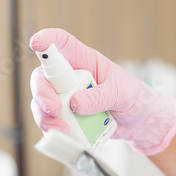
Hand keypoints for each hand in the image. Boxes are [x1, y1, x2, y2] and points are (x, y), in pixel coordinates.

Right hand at [29, 28, 175, 154]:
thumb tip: (75, 103)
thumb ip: (99, 97)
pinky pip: (50, 122)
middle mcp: (70, 78)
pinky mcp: (66, 117)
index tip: (36, 43)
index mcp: (84, 61)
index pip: (62, 44)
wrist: (139, 123)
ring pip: (42, 103)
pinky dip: (54, 130)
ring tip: (64, 130)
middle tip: (54, 109)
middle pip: (42, 78)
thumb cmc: (133, 98)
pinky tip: (66, 135)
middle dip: (43, 94)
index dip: (47, 40)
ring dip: (46, 117)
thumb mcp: (121, 93)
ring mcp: (66, 98)